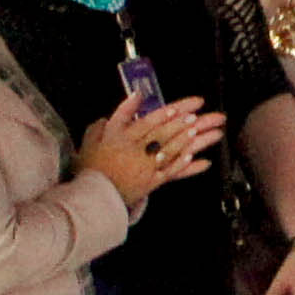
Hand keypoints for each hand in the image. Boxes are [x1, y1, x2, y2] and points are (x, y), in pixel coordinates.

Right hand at [82, 97, 222, 202]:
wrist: (93, 197)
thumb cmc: (92, 167)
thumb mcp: (95, 137)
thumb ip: (116, 117)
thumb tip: (134, 98)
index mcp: (123, 139)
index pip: (147, 123)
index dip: (165, 115)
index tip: (178, 108)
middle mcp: (137, 152)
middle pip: (163, 134)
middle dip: (181, 124)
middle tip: (197, 116)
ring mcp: (146, 168)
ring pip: (170, 151)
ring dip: (187, 140)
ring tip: (202, 131)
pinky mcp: (151, 183)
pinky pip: (170, 172)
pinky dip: (184, 164)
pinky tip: (195, 157)